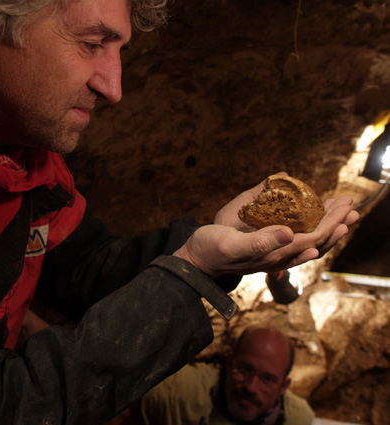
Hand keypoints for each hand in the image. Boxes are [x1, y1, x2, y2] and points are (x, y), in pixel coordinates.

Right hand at [174, 189, 358, 276]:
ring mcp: (274, 256)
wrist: (197, 260)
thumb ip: (258, 241)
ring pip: (310, 245)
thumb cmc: (211, 250)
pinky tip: (316, 228)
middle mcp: (278, 257)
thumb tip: (288, 233)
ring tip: (343, 215)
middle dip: (336, 223)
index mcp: (272, 254)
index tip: (343, 206)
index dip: (331, 223)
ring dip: (329, 229)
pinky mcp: (267, 251)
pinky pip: (297, 244)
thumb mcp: (230, 243)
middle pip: (317, 242)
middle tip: (350, 205)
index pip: (312, 239)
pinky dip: (312, 234)